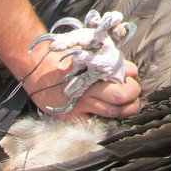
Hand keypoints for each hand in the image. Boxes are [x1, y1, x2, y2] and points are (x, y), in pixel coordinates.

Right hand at [23, 43, 140, 119]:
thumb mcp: (86, 48)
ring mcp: (81, 102)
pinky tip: (108, 113)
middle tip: (134, 90)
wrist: (36, 66)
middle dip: (133, 93)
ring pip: (112, 111)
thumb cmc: (62, 55)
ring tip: (129, 104)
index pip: (124, 71)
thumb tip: (125, 69)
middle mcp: (90, 86)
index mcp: (95, 67)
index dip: (132, 74)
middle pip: (121, 96)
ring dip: (126, 109)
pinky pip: (94, 122)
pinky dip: (104, 119)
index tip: (132, 75)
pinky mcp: (72, 114)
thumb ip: (104, 58)